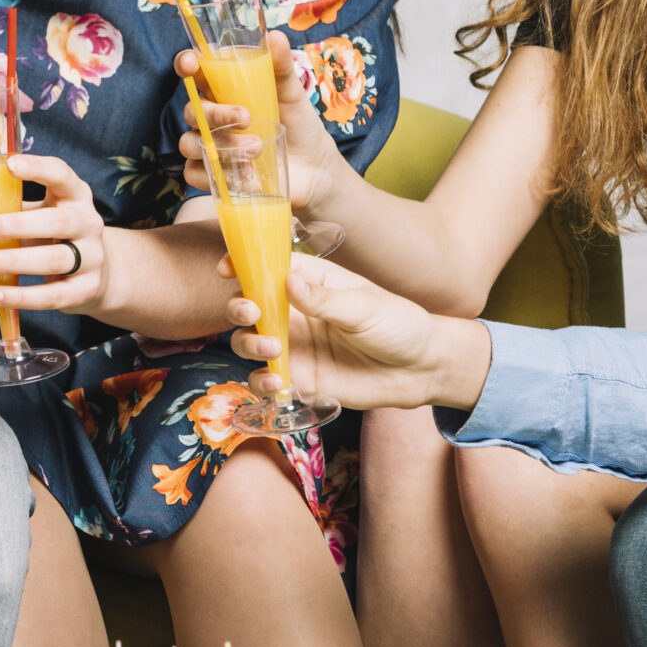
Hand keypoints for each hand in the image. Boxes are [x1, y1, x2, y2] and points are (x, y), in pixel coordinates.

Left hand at [0, 154, 106, 317]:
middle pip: (57, 222)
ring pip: (53, 260)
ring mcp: (92, 258)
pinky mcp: (86, 290)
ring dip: (12, 262)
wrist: (100, 273)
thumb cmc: (58, 236)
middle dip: (16, 225)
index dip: (38, 168)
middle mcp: (89, 224)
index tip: (9, 164)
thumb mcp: (45, 213)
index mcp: (76, 196)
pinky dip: (19, 297)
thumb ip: (17, 207)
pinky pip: (50, 296)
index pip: (62, 175)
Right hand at [174, 32, 341, 211]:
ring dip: (221, 147)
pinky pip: (193, 174)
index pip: (194, 73)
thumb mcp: (292, 92)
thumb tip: (273, 36)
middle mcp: (210, 117)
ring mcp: (207, 146)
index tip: (191, 64)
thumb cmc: (298, 124)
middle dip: (216, 114)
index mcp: (222, 90)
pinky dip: (216, 174)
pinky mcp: (211, 175)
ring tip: (257, 150)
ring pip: (189, 143)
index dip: (185, 65)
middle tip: (246, 118)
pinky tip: (244, 174)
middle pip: (191, 111)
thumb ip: (280, 66)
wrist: (312, 168)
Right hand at [225, 255, 478, 412]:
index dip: (242, 264)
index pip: (266, 266)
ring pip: (248, 341)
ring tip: (273, 350)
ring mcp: (293, 346)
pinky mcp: (298, 378)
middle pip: (248, 304)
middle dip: (239, 306)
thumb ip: (326, 299)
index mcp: (309, 281)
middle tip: (250, 312)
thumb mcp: (365, 306)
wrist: (420, 370)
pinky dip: (260, 381)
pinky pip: (264, 379)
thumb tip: (288, 281)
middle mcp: (294, 312)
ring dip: (249, 343)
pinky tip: (276, 383)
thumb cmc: (398, 325)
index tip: (226, 267)